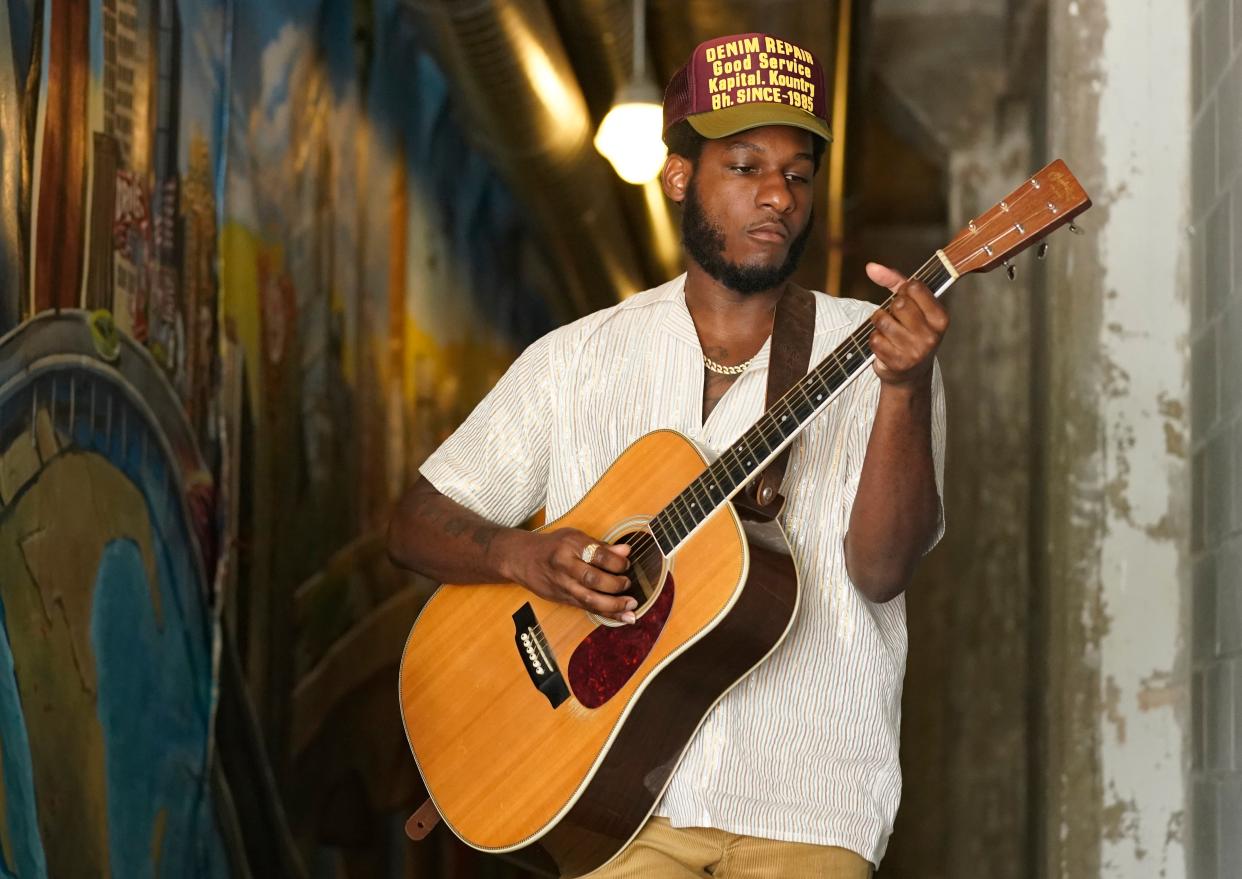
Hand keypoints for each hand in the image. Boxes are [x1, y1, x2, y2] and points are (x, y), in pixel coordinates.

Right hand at [500, 528, 636, 623]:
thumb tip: (626, 551)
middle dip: (615, 585)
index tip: (626, 563)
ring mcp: (563, 585)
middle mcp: (565, 566)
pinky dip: (607, 614)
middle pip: (592, 579)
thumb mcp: (574, 537)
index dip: (616, 562)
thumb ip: (600, 546)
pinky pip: (587, 608)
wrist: (522, 559)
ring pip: (589, 599)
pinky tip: (622, 617)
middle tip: (628, 584)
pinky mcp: (562, 599)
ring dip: (613, 605)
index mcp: (570, 546)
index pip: (597, 555)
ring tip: (631, 606)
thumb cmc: (553, 545)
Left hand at [865, 262, 949, 386]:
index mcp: (941, 318)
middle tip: (897, 319)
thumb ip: (894, 281)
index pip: (915, 287)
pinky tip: (885, 345)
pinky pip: (874, 339)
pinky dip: (875, 339)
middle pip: (898, 304)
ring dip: (880, 323)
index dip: (904, 290)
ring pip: (882, 320)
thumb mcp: (911, 304)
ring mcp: (915, 351)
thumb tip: (870, 267)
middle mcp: (931, 335)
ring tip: (889, 331)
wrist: (910, 373)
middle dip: (891, 308)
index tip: (907, 299)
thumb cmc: (911, 331)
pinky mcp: (898, 363)